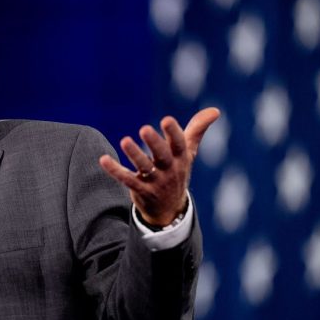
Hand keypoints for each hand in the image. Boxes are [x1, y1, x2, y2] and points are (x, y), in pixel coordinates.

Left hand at [99, 108, 220, 226]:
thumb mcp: (188, 152)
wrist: (170, 209)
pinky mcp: (141, 190)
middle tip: (144, 128)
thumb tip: (215, 110)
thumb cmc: (177, 171)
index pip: (179, 144)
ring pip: (144, 167)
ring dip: (134, 154)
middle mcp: (169, 169)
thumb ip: (197, 130)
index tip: (167, 119)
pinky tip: (103, 159)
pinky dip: (115, 170)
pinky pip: (127, 180)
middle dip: (154, 142)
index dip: (173, 132)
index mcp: (181, 158)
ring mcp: (155, 181)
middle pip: (162, 155)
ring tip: (124, 141)